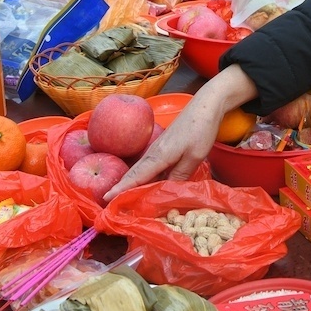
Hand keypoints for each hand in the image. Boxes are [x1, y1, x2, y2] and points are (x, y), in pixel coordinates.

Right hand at [106, 66, 258, 198]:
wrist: (205, 106)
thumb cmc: (201, 130)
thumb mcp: (194, 157)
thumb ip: (179, 175)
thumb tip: (164, 191)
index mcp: (159, 156)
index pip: (136, 177)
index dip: (121, 189)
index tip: (105, 199)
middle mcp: (154, 153)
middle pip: (134, 173)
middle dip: (121, 188)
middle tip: (109, 204)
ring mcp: (158, 149)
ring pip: (141, 170)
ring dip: (131, 183)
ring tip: (123, 199)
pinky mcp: (164, 147)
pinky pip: (149, 166)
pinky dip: (143, 177)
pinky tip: (146, 185)